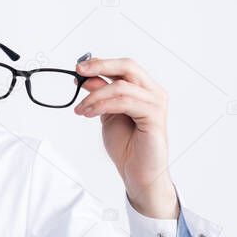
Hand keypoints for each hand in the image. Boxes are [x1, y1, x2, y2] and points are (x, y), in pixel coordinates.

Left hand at [73, 57, 177, 218]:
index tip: (79, 67)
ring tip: (81, 109)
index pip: (125, 66)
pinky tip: (90, 113)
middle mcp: (154, 93)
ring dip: (95, 96)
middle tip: (79, 72)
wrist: (137, 173)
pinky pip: (125, 103)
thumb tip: (87, 77)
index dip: (102, 63)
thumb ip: (101, 95)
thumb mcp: (107, 115)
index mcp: (145, 89)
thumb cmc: (127, 146)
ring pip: (121, 87)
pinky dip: (103, 105)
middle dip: (101, 66)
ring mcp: (156, 104)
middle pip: (128, 67)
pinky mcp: (155, 117)